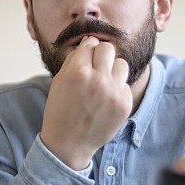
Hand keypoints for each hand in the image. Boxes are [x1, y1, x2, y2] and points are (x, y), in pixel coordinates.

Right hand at [40, 36, 131, 169]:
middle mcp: (98, 79)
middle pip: (108, 49)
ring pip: (121, 64)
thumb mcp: (59, 81)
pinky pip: (125, 84)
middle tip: (94, 68)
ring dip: (112, 70)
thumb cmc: (60, 110)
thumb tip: (90, 41)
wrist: (68, 143)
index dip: (86, 50)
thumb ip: (74, 60)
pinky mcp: (125, 104)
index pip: (91, 43)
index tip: (84, 59)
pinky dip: (117, 89)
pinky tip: (105, 100)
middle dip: (101, 55)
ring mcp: (114, 92)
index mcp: (78, 71)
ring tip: (102, 82)